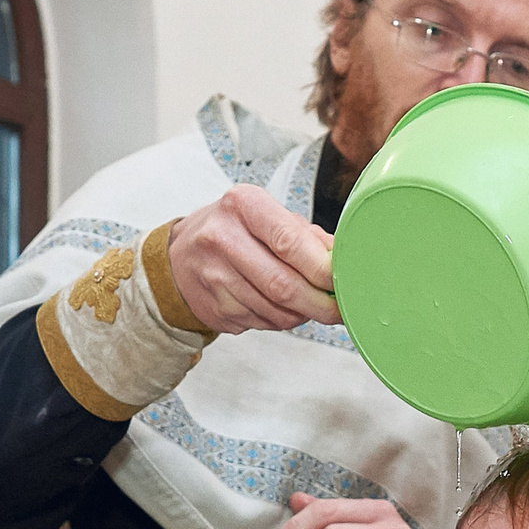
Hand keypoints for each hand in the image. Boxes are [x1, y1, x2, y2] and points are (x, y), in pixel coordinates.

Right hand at [166, 185, 339, 332]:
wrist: (182, 256)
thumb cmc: (237, 232)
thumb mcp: (268, 218)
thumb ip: (308, 238)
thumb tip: (345, 262)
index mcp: (243, 205)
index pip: (289, 241)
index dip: (323, 269)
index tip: (343, 282)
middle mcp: (221, 236)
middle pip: (284, 284)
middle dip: (320, 303)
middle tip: (339, 310)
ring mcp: (213, 274)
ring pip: (276, 310)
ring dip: (302, 314)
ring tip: (309, 305)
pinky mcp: (213, 306)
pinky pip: (263, 323)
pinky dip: (281, 321)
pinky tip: (279, 307)